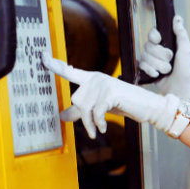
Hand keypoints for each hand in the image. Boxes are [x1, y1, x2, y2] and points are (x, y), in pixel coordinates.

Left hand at [44, 55, 180, 138]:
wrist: (147, 107)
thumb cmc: (123, 105)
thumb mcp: (99, 107)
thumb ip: (80, 110)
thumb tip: (61, 115)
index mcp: (91, 78)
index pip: (69, 71)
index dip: (55, 65)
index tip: (42, 58)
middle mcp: (96, 77)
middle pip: (76, 100)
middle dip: (83, 118)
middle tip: (93, 128)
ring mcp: (104, 83)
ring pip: (85, 108)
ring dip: (91, 124)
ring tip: (98, 130)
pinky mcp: (111, 92)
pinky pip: (96, 112)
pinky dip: (99, 123)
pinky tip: (103, 127)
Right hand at [139, 15, 189, 99]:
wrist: (182, 89)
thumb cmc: (187, 70)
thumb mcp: (186, 50)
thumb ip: (181, 34)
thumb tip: (177, 18)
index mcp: (166, 45)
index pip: (152, 34)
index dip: (154, 36)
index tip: (158, 40)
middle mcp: (157, 52)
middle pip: (148, 46)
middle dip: (159, 55)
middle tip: (170, 61)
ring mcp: (151, 62)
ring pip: (144, 56)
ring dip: (157, 64)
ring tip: (166, 71)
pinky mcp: (147, 71)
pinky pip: (141, 66)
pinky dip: (150, 70)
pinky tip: (157, 75)